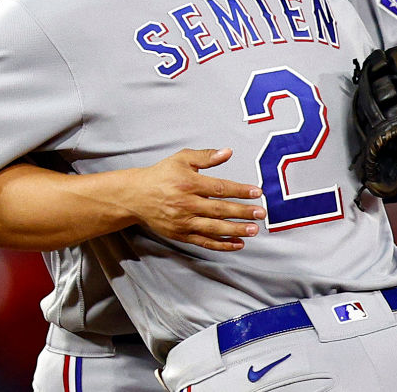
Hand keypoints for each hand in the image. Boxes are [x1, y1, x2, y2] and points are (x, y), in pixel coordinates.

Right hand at [127, 148, 265, 251]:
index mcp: (189, 183)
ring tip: (253, 230)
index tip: (256, 192)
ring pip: (213, 228)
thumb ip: (206, 156)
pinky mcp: (180, 234)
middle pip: (219, 209)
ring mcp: (183, 222)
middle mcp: (186, 204)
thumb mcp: (182, 159)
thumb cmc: (161, 175)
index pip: (219, 188)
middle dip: (242, 212)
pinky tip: (237, 243)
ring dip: (235, 230)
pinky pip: (204, 241)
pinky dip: (221, 244)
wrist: (136, 196)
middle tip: (261, 214)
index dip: (240, 190)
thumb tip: (228, 152)